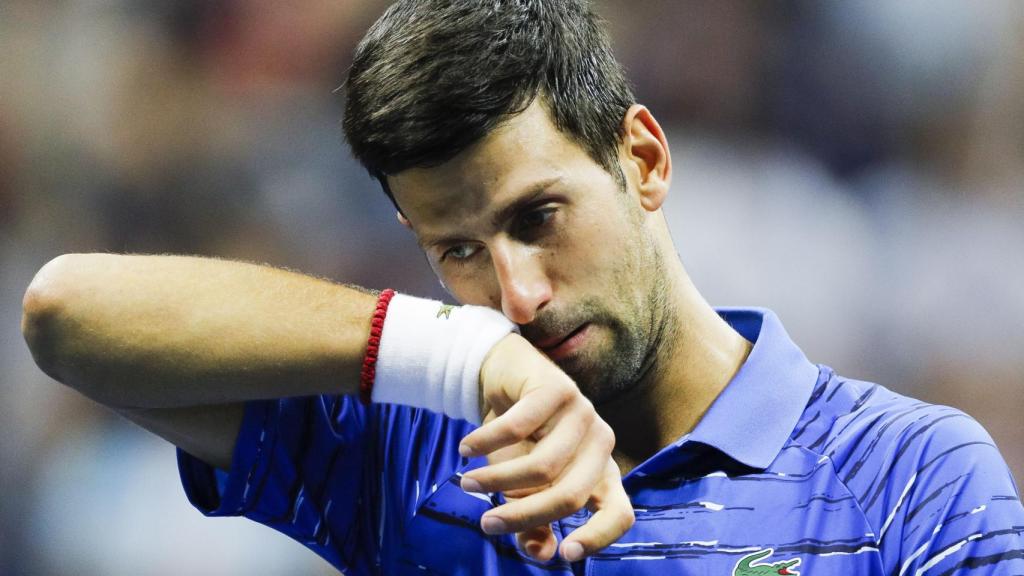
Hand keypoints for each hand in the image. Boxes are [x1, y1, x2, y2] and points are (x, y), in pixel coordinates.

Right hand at [457, 333, 633, 561]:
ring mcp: (584, 413)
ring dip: (496, 479)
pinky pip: (517, 428)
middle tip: (486, 523)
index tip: (563, 555)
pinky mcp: (558, 388)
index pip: (619, 514)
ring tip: (467, 482)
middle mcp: (601, 444)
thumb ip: (534, 523)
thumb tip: (542, 554)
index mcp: (602, 474)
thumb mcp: (524, 489)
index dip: (598, 538)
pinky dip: (485, 442)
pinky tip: (466, 448)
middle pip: (571, 496)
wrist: (504, 379)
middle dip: (522, 515)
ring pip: (542, 466)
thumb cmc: (520, 442)